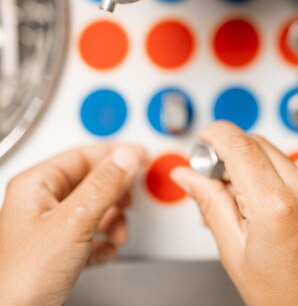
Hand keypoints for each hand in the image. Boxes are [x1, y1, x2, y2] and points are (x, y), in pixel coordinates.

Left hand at [0, 144, 145, 305]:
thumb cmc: (21, 279)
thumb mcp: (73, 222)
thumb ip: (103, 186)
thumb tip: (125, 158)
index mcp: (36, 185)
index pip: (82, 155)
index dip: (114, 154)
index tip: (141, 156)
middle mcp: (39, 204)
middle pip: (89, 183)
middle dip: (115, 192)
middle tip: (132, 196)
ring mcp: (46, 231)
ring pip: (91, 210)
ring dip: (112, 220)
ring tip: (118, 232)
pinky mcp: (54, 256)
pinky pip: (87, 238)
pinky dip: (102, 242)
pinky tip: (107, 251)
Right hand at [171, 122, 297, 305]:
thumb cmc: (287, 298)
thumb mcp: (234, 252)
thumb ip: (209, 203)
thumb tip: (187, 175)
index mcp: (278, 204)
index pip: (239, 144)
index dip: (214, 136)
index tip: (201, 142)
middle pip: (254, 142)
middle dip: (227, 153)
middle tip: (209, 179)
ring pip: (269, 150)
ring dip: (245, 163)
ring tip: (234, 201)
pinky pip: (285, 164)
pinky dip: (264, 173)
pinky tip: (254, 202)